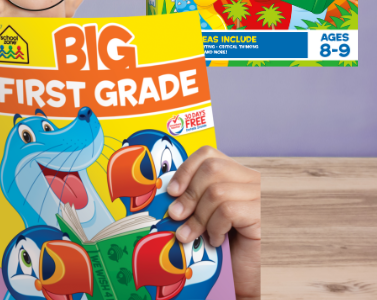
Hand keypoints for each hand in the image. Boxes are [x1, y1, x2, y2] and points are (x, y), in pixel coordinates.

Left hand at [166, 146, 260, 299]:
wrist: (249, 275)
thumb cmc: (227, 245)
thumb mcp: (206, 215)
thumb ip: (194, 199)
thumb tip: (167, 192)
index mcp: (236, 175)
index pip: (209, 154)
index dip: (186, 169)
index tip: (172, 191)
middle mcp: (253, 181)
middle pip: (212, 168)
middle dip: (189, 194)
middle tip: (177, 216)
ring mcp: (261, 197)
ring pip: (217, 192)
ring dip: (198, 217)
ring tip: (193, 235)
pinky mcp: (263, 216)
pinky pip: (228, 211)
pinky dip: (215, 227)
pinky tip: (217, 240)